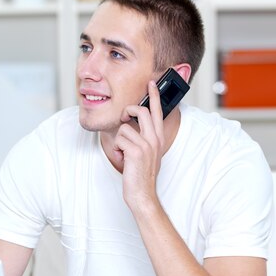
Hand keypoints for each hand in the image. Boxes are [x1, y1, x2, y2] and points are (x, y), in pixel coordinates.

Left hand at [113, 80, 164, 210]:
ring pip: (124, 128)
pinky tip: (123, 161)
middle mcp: (155, 138)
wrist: (142, 193)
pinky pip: (119, 140)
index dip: (154, 96)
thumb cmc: (141, 174)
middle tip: (124, 117)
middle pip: (141, 111)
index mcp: (158, 138)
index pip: (157, 111)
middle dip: (128, 111)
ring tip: (125, 154)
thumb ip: (143, 138)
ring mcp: (147, 144)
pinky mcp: (136, 150)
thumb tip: (129, 126)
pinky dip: (117, 151)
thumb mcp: (146, 153)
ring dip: (120, 142)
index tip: (151, 83)